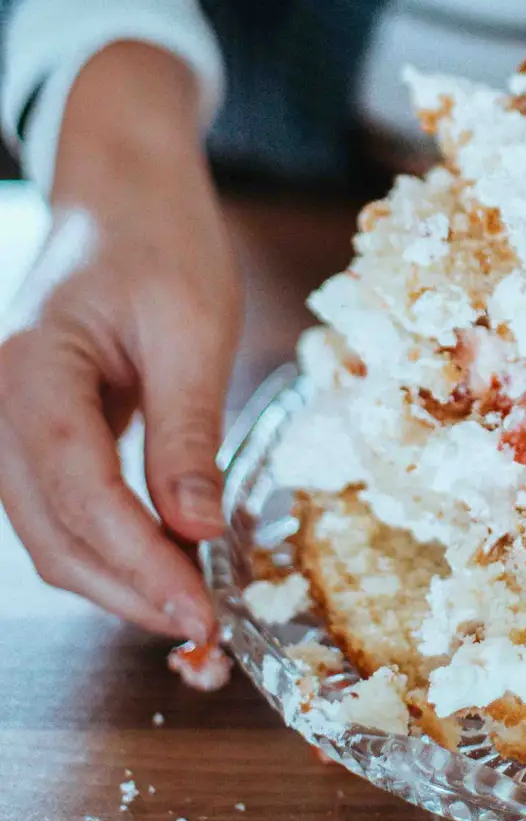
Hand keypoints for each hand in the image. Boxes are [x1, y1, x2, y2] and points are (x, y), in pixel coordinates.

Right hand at [0, 42, 240, 637]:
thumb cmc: (161, 236)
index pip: (79, 495)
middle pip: (53, 535)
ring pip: (52, 535)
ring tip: (198, 618)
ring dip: (120, 583)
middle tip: (209, 638)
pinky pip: (66, 509)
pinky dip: (114, 549)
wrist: (122, 182)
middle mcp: (0, 408)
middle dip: (130, 594)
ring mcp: (10, 424)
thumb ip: (188, 432)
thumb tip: (199, 533)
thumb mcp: (193, 327)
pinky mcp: (38, 433)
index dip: (139, 566)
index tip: (201, 612)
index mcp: (31, 371)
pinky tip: (171, 569)